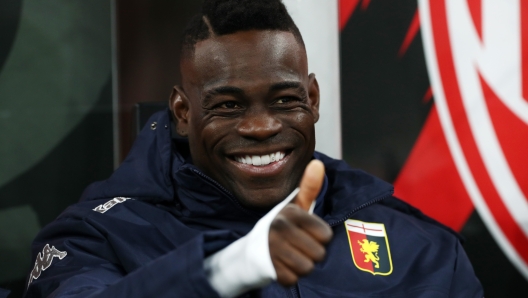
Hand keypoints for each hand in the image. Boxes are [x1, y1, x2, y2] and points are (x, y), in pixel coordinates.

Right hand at [268, 160, 332, 285]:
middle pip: (319, 254)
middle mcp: (279, 229)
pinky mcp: (268, 268)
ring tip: (289, 256)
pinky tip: (281, 266)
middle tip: (296, 247)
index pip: (326, 235)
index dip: (319, 238)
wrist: (250, 250)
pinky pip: (293, 279)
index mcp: (290, 213)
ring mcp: (272, 249)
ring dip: (301, 266)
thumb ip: (308, 187)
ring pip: (307, 268)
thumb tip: (318, 163)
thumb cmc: (280, 227)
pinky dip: (289, 276)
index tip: (305, 233)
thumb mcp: (294, 207)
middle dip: (311, 254)